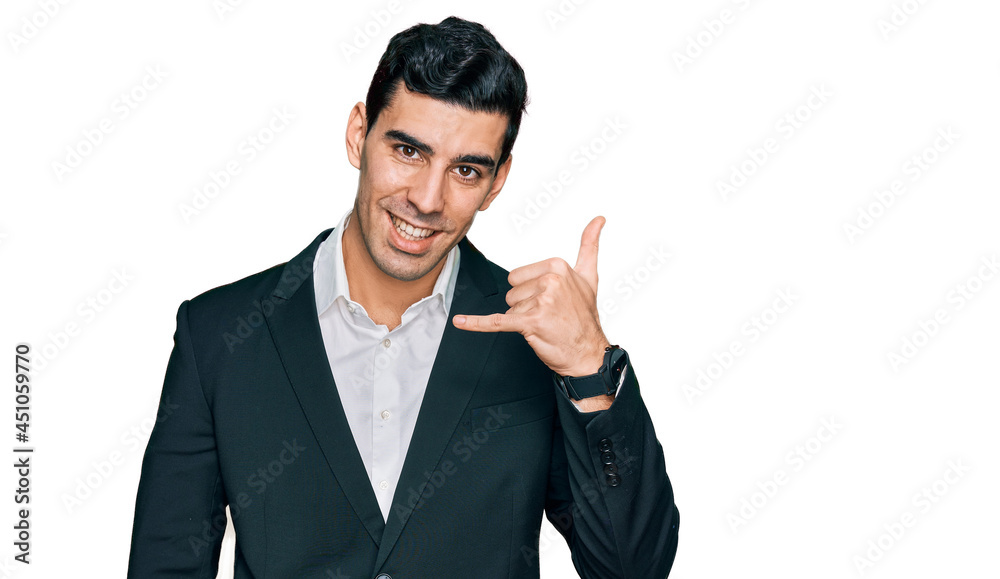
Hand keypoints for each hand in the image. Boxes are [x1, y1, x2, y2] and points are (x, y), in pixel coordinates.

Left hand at [453, 216, 610, 377]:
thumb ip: (590, 245)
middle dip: (525, 307)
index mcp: (557, 266)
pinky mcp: (530, 322)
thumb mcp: (589, 276)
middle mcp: (550, 280)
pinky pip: (497, 321)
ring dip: (523, 321)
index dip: (530, 292)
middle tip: (549, 315)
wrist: (588, 353)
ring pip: (510, 309)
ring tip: (546, 325)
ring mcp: (541, 301)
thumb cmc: (584, 317)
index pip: (518, 276)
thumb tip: (599, 218)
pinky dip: (476, 324)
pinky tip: (459, 322)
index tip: (552, 301)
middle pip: (512, 292)